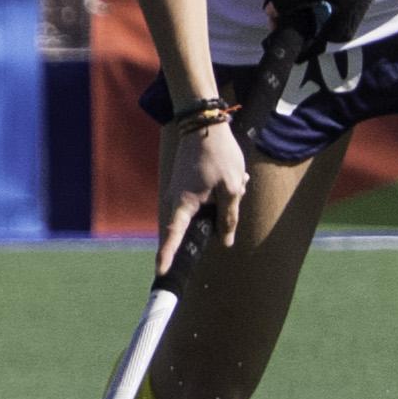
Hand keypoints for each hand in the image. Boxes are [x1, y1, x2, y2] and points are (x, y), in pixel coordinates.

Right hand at [155, 115, 250, 269]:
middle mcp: (175, 201)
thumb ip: (229, 217)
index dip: (167, 256)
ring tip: (237, 179)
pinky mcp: (184, 186)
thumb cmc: (218, 155)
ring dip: (222, 201)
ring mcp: (178, 193)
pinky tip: (233, 176)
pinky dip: (219, 193)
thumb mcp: (232, 188)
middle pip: (197, 225)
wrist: (203, 125)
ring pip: (204, 211)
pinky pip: (203, 200)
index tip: (160, 273)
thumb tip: (226, 241)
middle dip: (219, 218)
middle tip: (237, 189)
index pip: (174, 236)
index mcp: (184, 204)